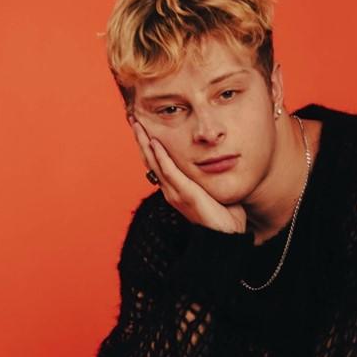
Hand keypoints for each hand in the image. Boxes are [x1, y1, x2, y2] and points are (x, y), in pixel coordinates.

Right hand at [128, 114, 247, 235]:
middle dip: (140, 138)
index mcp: (175, 189)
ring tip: (137, 124)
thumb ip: (208, 177)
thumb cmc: (223, 217)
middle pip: (150, 160)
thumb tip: (217, 162)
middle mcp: (170, 190)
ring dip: (144, 142)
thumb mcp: (212, 191)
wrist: (224, 237)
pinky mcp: (185, 194)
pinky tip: (154, 142)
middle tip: (132, 118)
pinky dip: (161, 156)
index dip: (148, 145)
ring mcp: (175, 193)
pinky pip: (169, 172)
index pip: (157, 163)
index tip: (142, 126)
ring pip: (154, 163)